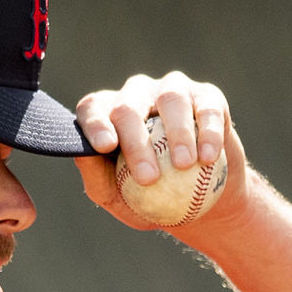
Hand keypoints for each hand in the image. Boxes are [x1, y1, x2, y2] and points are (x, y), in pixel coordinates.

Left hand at [73, 71, 239, 231]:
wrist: (202, 200)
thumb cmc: (149, 200)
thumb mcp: (117, 197)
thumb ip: (96, 176)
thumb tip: (83, 156)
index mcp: (107, 114)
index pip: (92, 108)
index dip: (95, 123)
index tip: (105, 148)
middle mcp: (136, 95)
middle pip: (129, 106)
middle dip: (136, 141)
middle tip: (148, 177)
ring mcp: (171, 90)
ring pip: (170, 99)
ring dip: (176, 132)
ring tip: (183, 165)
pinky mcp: (208, 97)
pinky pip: (207, 109)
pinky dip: (208, 132)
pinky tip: (209, 157)